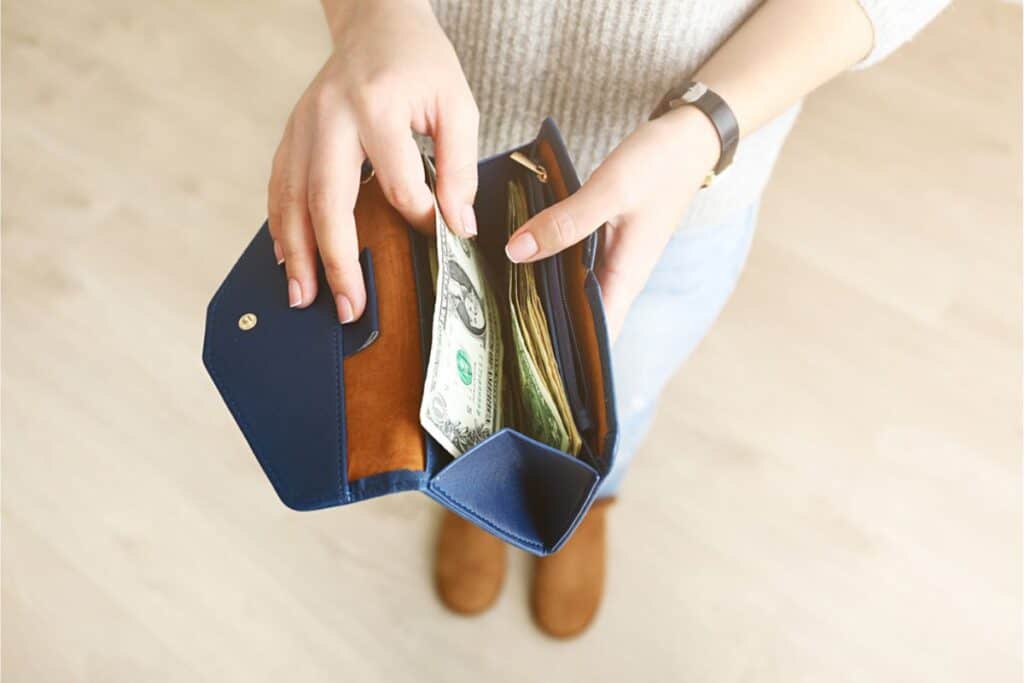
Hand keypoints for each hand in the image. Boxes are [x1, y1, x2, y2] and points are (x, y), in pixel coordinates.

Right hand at [268, 0, 477, 321]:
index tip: (437, 234)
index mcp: (377, 107)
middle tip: (347, 307)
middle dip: (335, 260)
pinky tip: (286, 258)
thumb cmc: (421, 62)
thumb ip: (460, 166)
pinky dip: (280, 225)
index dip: (420, 216)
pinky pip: (279, 185)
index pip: (399, 183)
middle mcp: (331, 118)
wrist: (376, 20)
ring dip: (296, 253)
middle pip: (328, 201)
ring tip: (302, 298)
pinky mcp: (292, 133)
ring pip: (291, 198)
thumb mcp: (457, 105)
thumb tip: (459, 226)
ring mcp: (303, 125)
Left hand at [504, 109, 719, 339]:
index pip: (596, 336)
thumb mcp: (610, 190)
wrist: (688, 136)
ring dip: (540, 292)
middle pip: (578, 316)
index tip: (526, 360)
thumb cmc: (659, 164)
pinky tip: (516, 254)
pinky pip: (570, 262)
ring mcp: (610, 258)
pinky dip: (546, 261)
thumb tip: (517, 252)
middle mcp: (618, 275)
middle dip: (543, 326)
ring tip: (494, 296)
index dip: (567, 355)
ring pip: (571, 288)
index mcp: (625, 277)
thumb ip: (565, 222)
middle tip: (494, 328)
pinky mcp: (601, 239)